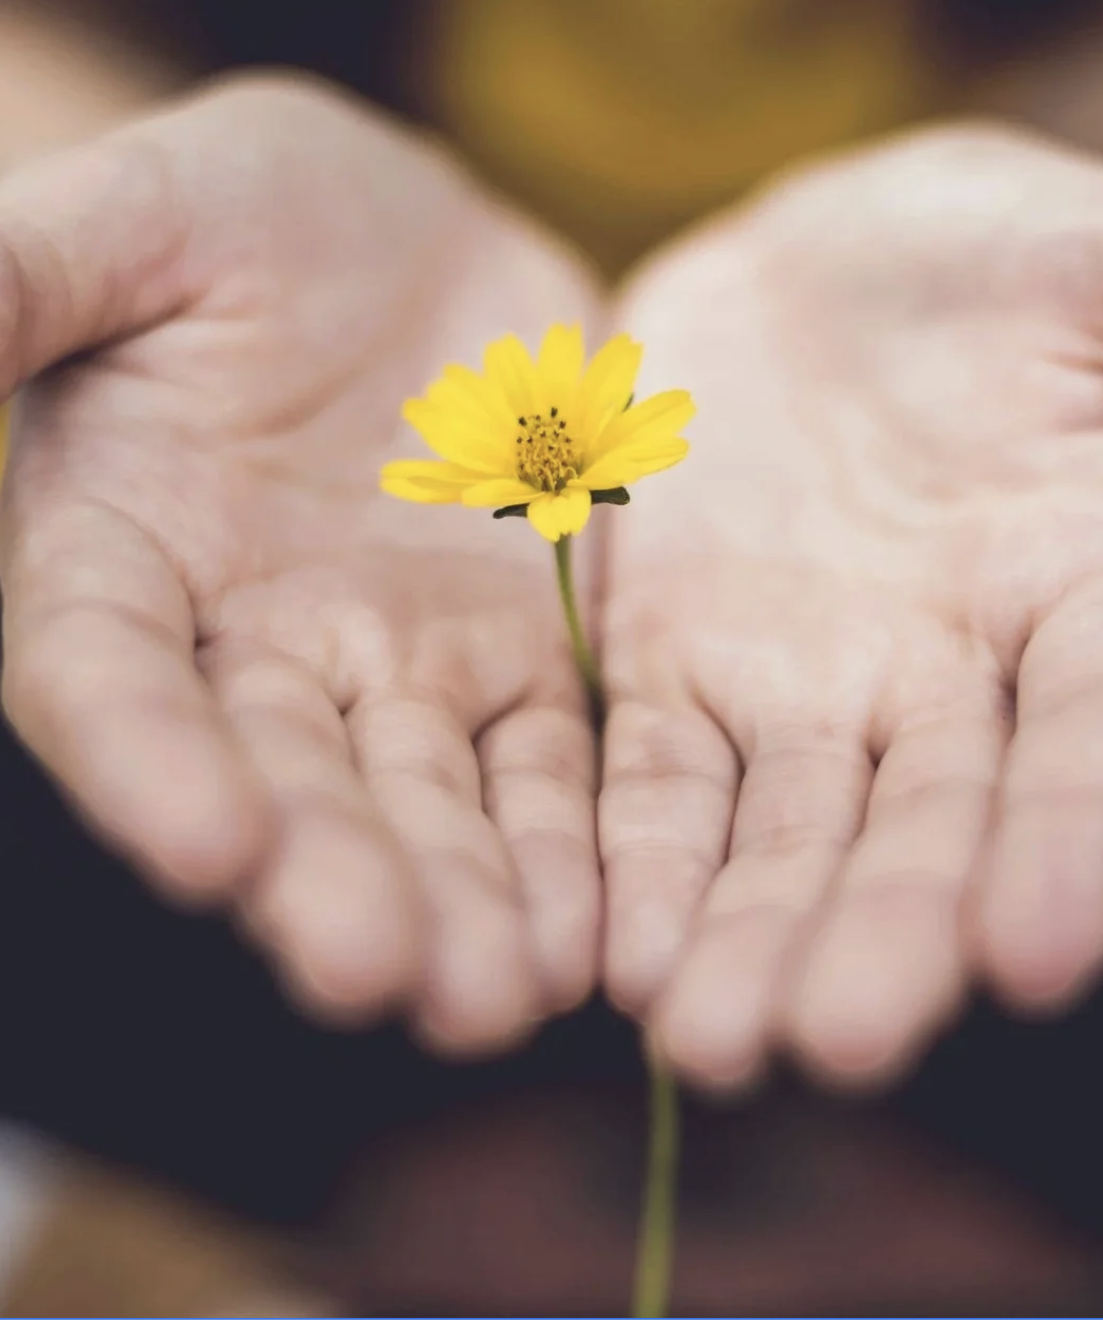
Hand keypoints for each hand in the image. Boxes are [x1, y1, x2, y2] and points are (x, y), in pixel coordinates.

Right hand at [0, 75, 603, 1049]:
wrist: (420, 244)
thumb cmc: (253, 213)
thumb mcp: (143, 218)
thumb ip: (34, 282)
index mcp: (125, 552)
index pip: (110, 677)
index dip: (147, 763)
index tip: (204, 847)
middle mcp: (257, 645)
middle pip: (283, 781)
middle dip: (328, 878)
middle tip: (378, 974)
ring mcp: (398, 666)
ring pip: (425, 802)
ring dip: (461, 900)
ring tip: (499, 998)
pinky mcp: (519, 662)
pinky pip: (543, 766)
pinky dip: (564, 847)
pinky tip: (589, 934)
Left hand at [599, 124, 1102, 1087]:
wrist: (809, 266)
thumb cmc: (984, 252)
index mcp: (1084, 593)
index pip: (1100, 740)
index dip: (1079, 842)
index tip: (1043, 952)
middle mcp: (949, 679)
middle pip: (925, 829)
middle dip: (883, 936)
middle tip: (833, 1044)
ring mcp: (804, 686)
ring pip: (783, 837)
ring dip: (745, 938)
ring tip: (703, 1040)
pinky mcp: (679, 666)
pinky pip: (659, 782)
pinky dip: (641, 863)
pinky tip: (619, 954)